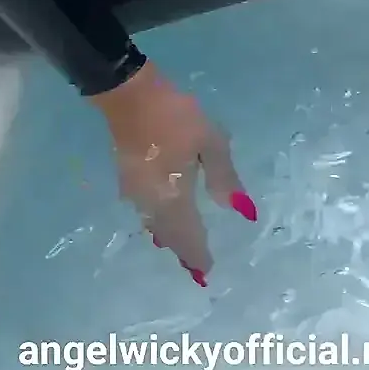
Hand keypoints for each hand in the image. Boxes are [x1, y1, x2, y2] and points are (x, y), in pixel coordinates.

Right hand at [93, 63, 254, 286]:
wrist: (130, 96)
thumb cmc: (176, 118)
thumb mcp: (210, 144)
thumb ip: (224, 178)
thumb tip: (240, 211)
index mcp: (172, 198)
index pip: (187, 235)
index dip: (197, 254)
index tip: (207, 273)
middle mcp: (150, 202)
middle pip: (168, 234)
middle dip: (184, 250)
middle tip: (197, 267)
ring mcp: (134, 191)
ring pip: (155, 224)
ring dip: (171, 238)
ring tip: (185, 248)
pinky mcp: (128, 178)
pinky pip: (146, 212)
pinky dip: (160, 222)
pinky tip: (166, 219)